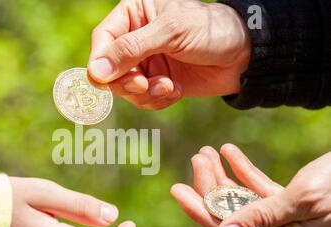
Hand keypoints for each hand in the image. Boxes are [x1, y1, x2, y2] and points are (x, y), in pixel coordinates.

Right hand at [88, 0, 250, 109]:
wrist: (244, 56)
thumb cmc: (210, 31)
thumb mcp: (170, 32)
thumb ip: (131, 49)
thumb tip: (95, 72)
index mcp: (134, 14)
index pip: (103, 39)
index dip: (100, 61)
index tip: (104, 79)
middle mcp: (136, 39)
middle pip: (110, 69)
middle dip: (127, 82)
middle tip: (144, 84)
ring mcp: (146, 63)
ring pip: (125, 88)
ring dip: (145, 94)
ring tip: (168, 87)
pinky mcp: (157, 82)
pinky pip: (143, 99)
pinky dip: (157, 100)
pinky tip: (175, 92)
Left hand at [171, 144, 330, 226]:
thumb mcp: (301, 199)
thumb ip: (260, 218)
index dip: (200, 210)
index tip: (176, 191)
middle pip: (232, 212)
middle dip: (211, 185)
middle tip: (197, 158)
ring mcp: (286, 220)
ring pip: (243, 198)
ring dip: (225, 175)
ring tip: (207, 151)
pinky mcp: (292, 203)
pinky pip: (260, 188)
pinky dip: (244, 170)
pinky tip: (228, 151)